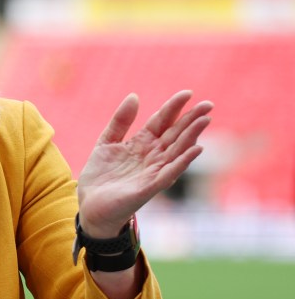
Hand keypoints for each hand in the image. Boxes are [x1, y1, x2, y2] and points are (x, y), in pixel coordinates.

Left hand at [77, 90, 212, 237]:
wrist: (90, 205)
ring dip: (192, 136)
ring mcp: (153, 171)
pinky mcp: (149, 187)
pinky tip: (196, 149)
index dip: (173, 107)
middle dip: (191, 119)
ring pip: (177, 150)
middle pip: (175, 134)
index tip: (187, 93)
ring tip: (205, 120)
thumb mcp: (106, 142)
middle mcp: (152, 156)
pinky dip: (183, 161)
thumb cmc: (101, 176)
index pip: (162, 121)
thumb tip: (134, 96)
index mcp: (142, 143)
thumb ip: (120, 121)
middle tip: (208, 104)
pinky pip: (169, 173)